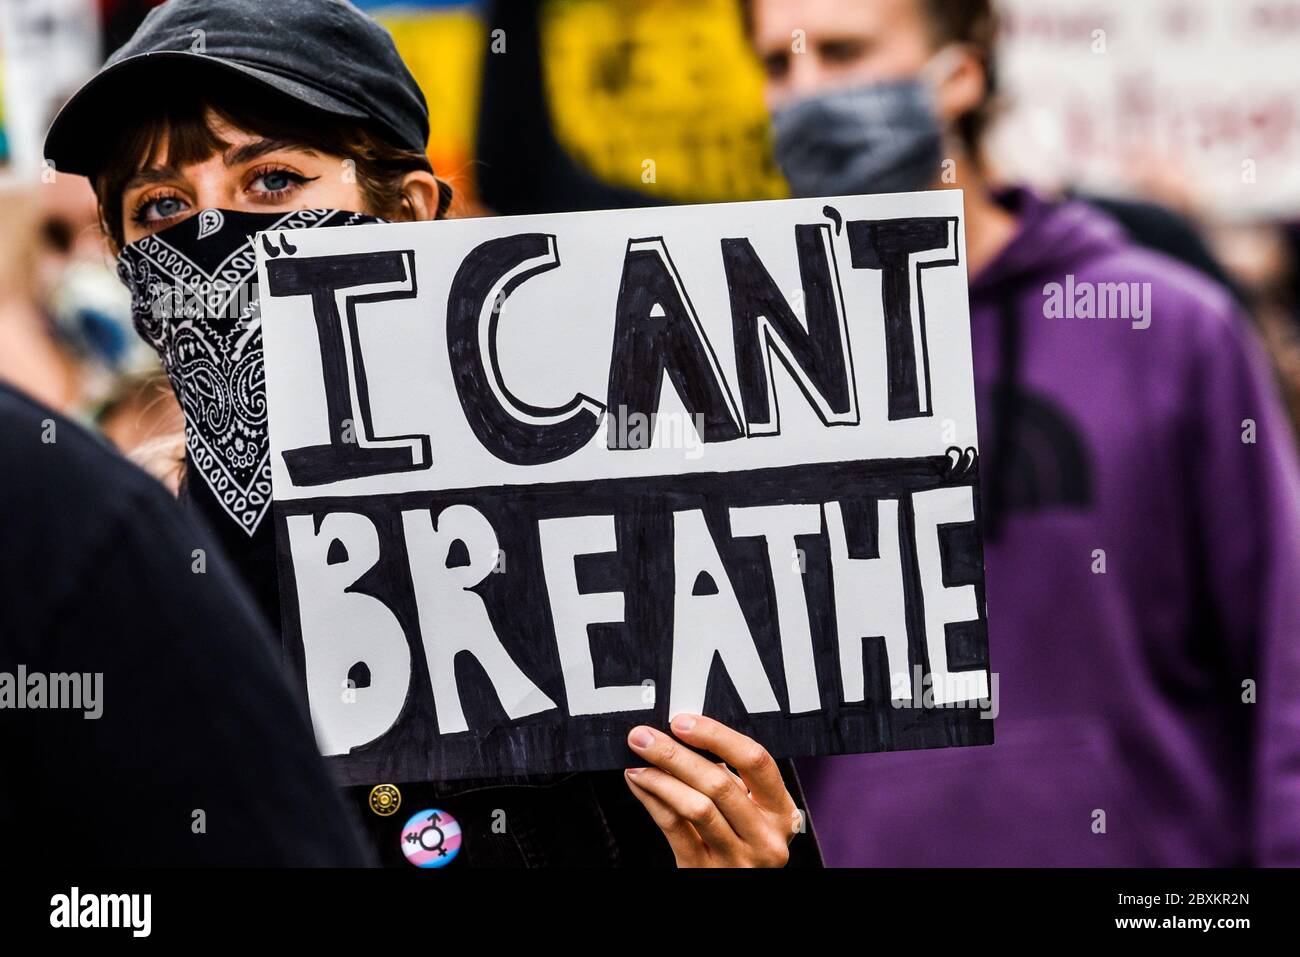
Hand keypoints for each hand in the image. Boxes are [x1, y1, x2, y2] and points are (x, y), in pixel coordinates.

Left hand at [624, 713, 800, 866]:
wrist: (734, 887)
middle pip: (719, 783)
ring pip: (695, 807)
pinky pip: (674, 828)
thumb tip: (680, 736)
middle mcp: (765, 838)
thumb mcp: (748, 810)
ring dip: (660, 777)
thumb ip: (727, 777)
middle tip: (644, 736)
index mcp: (781, 812)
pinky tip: (639, 783)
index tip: (682, 722)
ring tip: (638, 760)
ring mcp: (736, 860)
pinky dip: (651, 800)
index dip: (716, 736)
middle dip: (675, 754)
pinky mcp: (704, 872)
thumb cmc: (739, 841)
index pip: (755, 761)